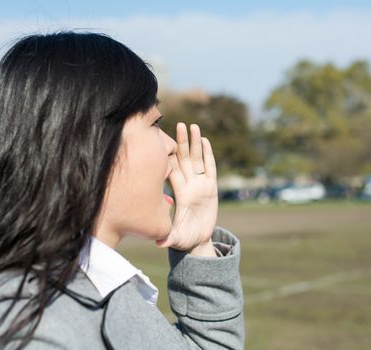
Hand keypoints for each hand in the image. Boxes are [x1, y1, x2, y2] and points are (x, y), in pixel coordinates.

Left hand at [156, 123, 217, 254]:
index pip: (171, 170)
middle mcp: (188, 185)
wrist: (196, 241)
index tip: (162, 140)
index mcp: (178, 193)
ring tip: (193, 126)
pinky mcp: (211, 188)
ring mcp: (200, 185)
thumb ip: (168, 238)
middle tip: (178, 124)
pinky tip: (205, 141)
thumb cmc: (183, 238)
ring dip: (194, 143)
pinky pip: (210, 168)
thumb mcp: (176, 238)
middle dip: (180, 142)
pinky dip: (208, 155)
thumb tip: (159, 244)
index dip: (168, 156)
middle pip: (183, 159)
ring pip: (196, 159)